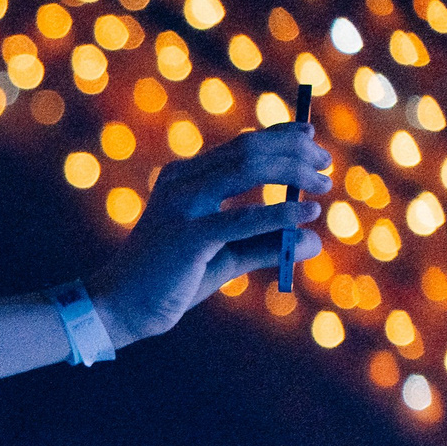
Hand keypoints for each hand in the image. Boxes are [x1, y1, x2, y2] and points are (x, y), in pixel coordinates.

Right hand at [86, 126, 330, 345]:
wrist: (120, 309)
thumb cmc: (170, 282)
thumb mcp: (225, 258)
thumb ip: (265, 245)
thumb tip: (313, 242)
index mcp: (184, 179)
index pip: (240, 145)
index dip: (281, 136)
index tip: (312, 137)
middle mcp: (181, 183)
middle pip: (250, 150)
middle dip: (295, 152)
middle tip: (326, 166)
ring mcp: (181, 207)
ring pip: (248, 169)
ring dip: (293, 172)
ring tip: (323, 186)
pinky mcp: (188, 236)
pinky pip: (243, 218)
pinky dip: (281, 213)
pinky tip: (307, 213)